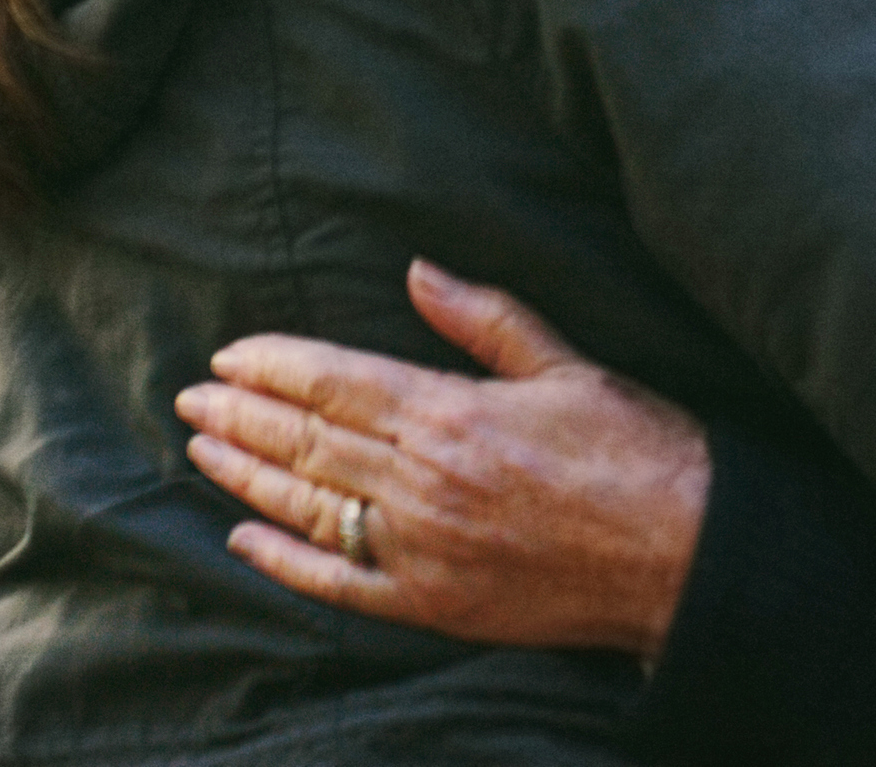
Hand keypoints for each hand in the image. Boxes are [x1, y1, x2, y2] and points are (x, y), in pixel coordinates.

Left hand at [179, 260, 712, 658]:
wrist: (685, 555)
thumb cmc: (638, 452)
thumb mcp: (567, 364)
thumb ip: (485, 319)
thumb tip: (417, 271)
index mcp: (454, 415)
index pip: (335, 384)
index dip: (273, 368)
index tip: (227, 356)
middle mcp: (424, 484)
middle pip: (308, 443)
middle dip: (242, 417)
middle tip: (189, 398)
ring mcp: (423, 550)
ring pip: (309, 508)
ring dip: (246, 478)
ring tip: (200, 451)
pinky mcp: (433, 605)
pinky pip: (338, 585)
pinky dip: (284, 562)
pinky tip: (243, 541)